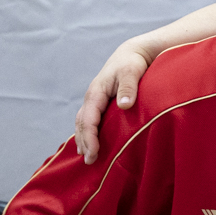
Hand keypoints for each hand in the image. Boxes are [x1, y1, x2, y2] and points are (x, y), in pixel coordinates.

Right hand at [74, 43, 150, 163]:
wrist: (131, 53)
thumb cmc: (132, 63)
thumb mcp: (131, 72)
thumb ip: (128, 88)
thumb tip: (124, 105)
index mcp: (96, 92)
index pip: (89, 119)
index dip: (90, 137)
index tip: (93, 153)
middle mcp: (92, 97)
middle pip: (82, 123)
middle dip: (84, 142)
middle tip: (90, 161)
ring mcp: (94, 99)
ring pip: (83, 122)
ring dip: (83, 139)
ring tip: (87, 156)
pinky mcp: (100, 102)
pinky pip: (89, 119)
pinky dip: (86, 132)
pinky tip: (89, 143)